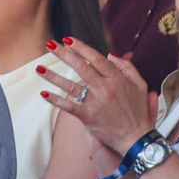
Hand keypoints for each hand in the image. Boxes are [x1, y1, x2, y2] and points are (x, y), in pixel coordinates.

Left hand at [38, 38, 153, 156]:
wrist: (136, 139)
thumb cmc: (138, 112)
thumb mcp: (140, 85)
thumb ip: (127, 67)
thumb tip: (110, 54)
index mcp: (117, 79)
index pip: (96, 58)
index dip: (81, 48)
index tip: (68, 40)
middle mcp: (105, 88)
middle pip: (81, 67)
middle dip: (64, 54)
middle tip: (50, 45)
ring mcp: (95, 103)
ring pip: (71, 86)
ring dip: (53, 76)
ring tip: (39, 68)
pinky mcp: (88, 117)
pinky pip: (69, 106)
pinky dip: (56, 100)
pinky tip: (44, 93)